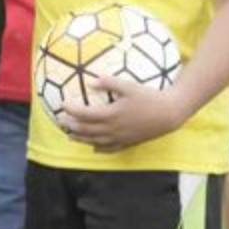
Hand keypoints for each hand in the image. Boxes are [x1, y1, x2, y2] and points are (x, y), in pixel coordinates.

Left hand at [58, 75, 184, 152]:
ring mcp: (120, 138)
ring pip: (95, 141)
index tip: (62, 104)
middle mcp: (113, 129)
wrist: (169, 114)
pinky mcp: (129, 142)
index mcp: (111, 114)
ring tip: (70, 136)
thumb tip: (92, 80)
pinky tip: (94, 147)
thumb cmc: (149, 97)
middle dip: (71, 126)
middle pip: (86, 130)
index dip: (71, 110)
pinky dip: (99, 148)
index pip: (85, 114)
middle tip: (60, 121)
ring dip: (81, 139)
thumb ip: (109, 82)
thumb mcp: (129, 86)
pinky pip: (110, 148)